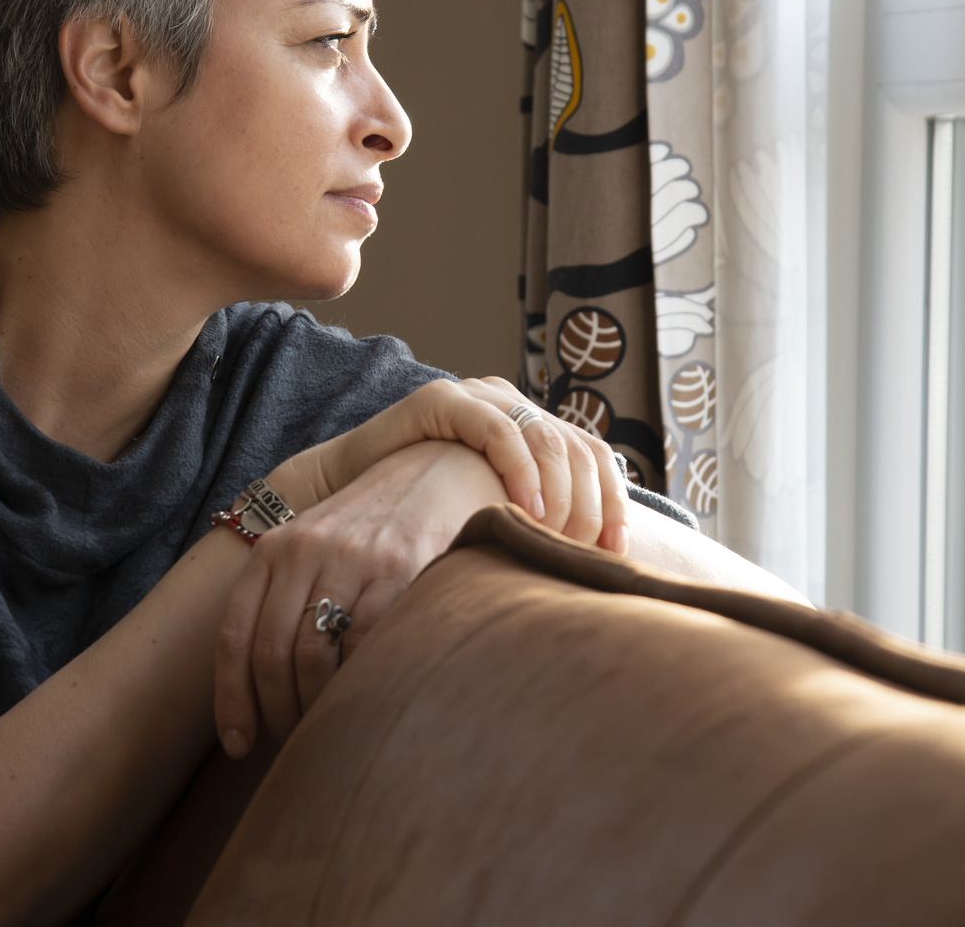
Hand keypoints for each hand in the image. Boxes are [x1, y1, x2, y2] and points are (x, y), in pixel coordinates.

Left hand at [215, 440, 502, 757]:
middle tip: (294, 741)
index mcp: (274, 548)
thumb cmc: (375, 527)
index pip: (234, 635)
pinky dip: (358, 680)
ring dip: (315, 706)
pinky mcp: (399, 567)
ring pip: (310, 655)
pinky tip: (365, 696)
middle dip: (276, 712)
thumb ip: (287, 598)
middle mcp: (304, 549)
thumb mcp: (318, 548)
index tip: (238, 744)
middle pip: (270, 654)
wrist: (439, 468)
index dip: (231, 700)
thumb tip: (263, 689)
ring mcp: (351, 558)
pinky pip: (363, 642)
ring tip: (328, 726)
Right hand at [304, 377, 629, 553]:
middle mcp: (511, 404)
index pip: (593, 455)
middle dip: (589, 503)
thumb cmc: (420, 511)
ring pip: (546, 436)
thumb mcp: (491, 515)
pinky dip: (519, 469)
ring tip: (553, 532)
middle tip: (581, 549)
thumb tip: (593, 567)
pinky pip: (497, 429)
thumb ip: (534, 523)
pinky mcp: (443, 400)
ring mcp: (479, 397)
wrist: (347, 491)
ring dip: (558, 489)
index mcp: (531, 427)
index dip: (613, 501)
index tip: (617, 550)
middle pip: (577, 447)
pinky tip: (523, 507)